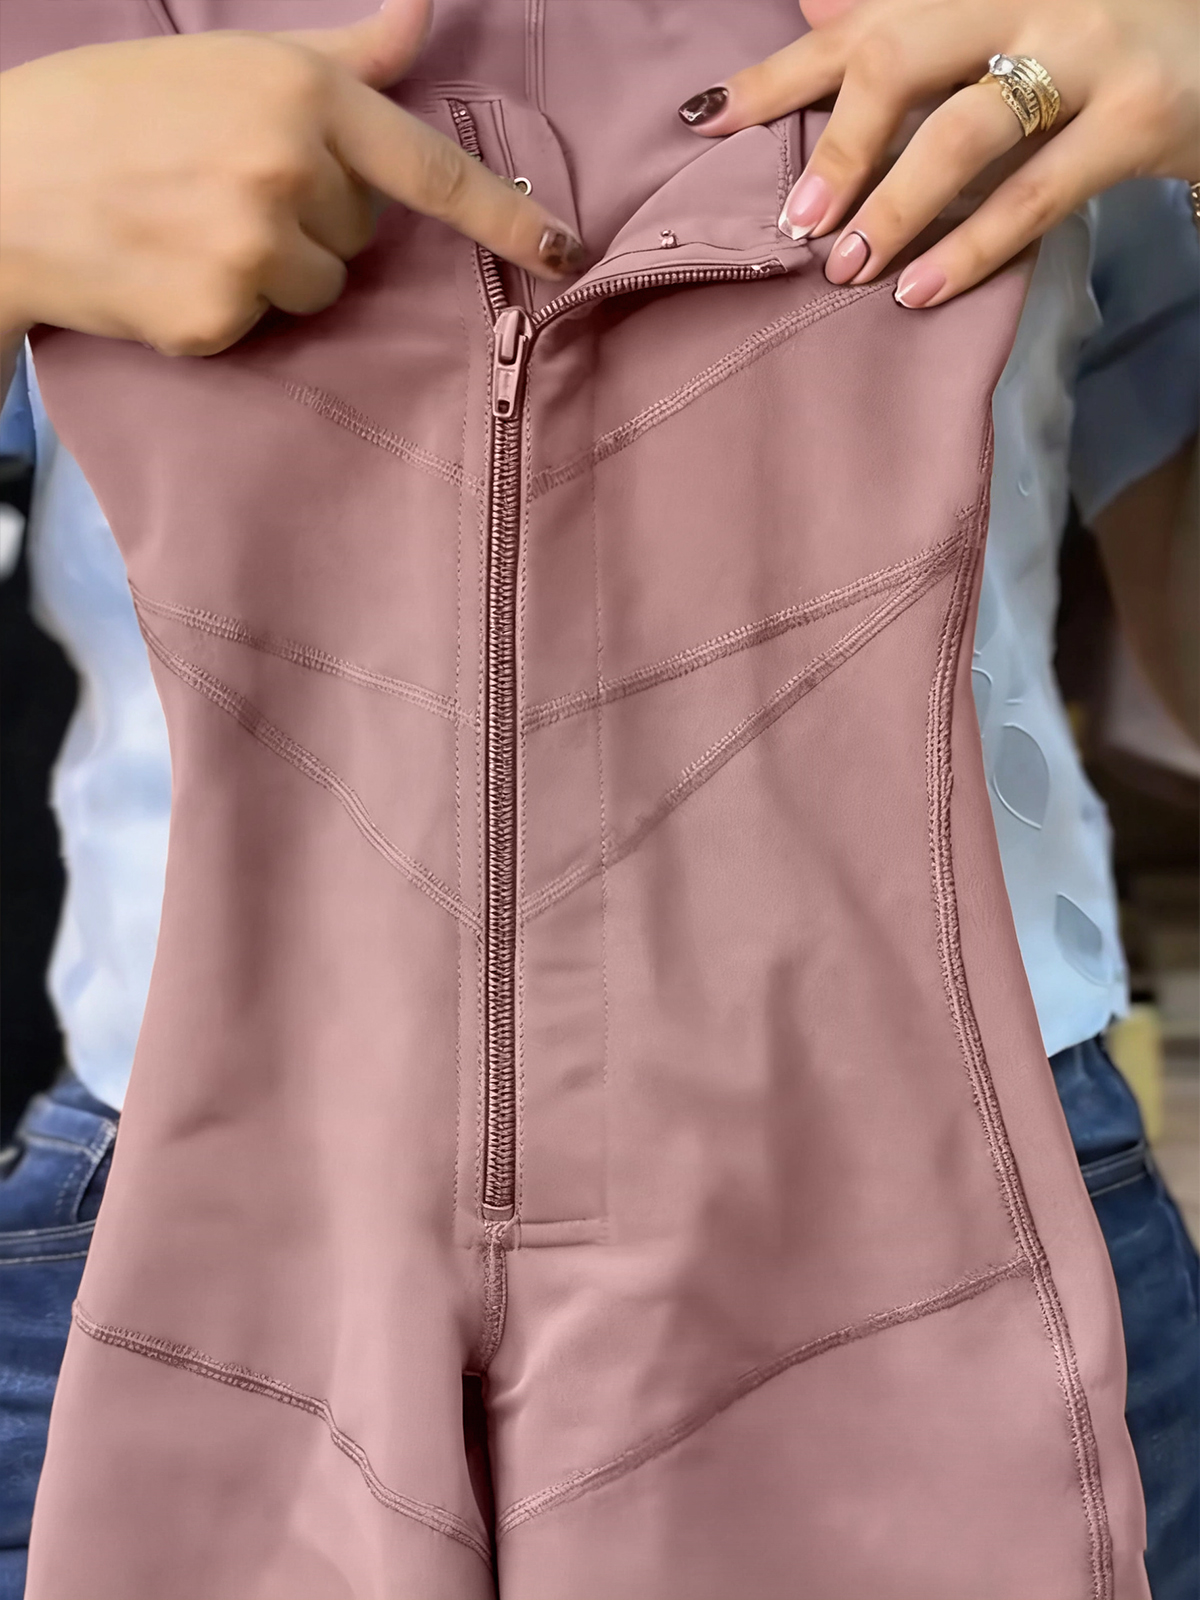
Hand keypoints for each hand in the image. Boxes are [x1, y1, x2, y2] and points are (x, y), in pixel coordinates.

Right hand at [0, 0, 582, 357]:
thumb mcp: (232, 60)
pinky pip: (261, 326)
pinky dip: (224, 308)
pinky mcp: (217, 315)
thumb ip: (342, 56)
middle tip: (223, 185)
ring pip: (319, 288)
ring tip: (194, 226)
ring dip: (273, 269)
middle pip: (361, 234)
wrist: (3, 180)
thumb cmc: (116, 109)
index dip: (505, 217)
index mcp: (300, 98)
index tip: (564, 254)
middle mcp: (287, 170)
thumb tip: (425, 11)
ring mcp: (252, 248)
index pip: (431, 168)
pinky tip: (170, 267)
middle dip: (312, 217)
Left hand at [677, 0, 1199, 306]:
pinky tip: (919, 291)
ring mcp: (1084, 52)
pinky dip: (971, 247)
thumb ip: (915, 27)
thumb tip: (811, 13)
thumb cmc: (1097, 40)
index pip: (861, 21)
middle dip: (837, 141)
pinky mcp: (1135, 118)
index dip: (779, 73)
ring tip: (846, 269)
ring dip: (895, 206)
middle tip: (794, 219)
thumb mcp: (1003, 19)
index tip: (708, 119)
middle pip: (900, 54)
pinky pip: (1036, 193)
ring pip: (965, 129)